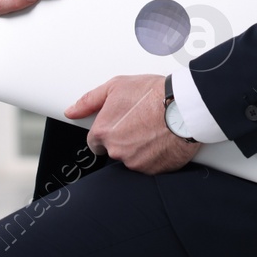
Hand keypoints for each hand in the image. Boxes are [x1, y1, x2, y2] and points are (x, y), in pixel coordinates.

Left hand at [65, 74, 200, 173]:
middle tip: (141, 124)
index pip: (95, 141)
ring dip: (141, 148)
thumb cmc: (155, 94)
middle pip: (114, 150)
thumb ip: (90, 100)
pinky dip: (156, 156)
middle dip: (125, 139)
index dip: (107, 132)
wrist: (184, 107)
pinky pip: (150, 166)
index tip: (119, 125)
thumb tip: (72, 111)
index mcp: (104, 132)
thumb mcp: (117, 86)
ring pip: (132, 159)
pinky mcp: (154, 171)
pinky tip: (163, 140)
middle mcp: (117, 150)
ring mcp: (135, 163)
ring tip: (155, 129)